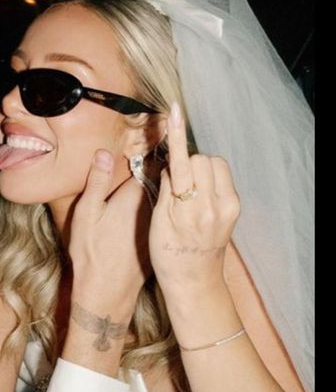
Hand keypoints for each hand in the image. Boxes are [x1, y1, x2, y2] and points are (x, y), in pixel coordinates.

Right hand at [68, 149, 152, 306]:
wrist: (107, 293)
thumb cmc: (92, 253)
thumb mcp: (86, 214)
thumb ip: (97, 182)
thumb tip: (104, 152)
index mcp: (136, 198)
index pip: (153, 165)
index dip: (151, 153)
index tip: (150, 141)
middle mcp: (156, 210)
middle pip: (165, 181)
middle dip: (161, 168)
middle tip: (151, 156)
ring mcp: (161, 226)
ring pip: (168, 199)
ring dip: (164, 188)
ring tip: (150, 179)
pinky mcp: (162, 240)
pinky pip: (167, 216)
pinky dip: (164, 209)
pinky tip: (147, 210)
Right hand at [149, 102, 239, 294]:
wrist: (193, 281)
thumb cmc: (168, 255)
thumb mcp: (157, 223)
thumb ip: (167, 189)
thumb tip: (172, 163)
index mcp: (189, 209)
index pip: (182, 162)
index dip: (176, 135)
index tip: (175, 111)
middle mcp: (214, 205)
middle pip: (201, 159)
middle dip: (186, 164)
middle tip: (174, 185)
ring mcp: (229, 206)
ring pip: (214, 165)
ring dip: (200, 170)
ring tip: (188, 192)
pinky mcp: (235, 207)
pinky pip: (222, 178)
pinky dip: (209, 179)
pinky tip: (199, 197)